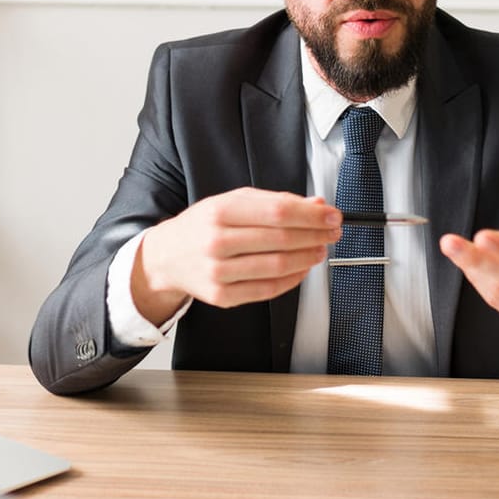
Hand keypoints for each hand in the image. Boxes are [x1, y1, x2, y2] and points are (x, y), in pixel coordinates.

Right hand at [132, 188, 341, 324]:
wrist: (166, 257)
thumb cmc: (202, 227)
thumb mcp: (232, 202)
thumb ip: (274, 202)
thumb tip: (315, 204)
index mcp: (220, 211)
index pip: (278, 211)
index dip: (312, 215)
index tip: (331, 215)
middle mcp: (217, 241)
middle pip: (282, 239)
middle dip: (316, 235)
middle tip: (332, 233)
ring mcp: (219, 272)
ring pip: (278, 266)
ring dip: (308, 258)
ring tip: (320, 250)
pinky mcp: (222, 296)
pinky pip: (268, 290)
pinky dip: (293, 280)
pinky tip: (302, 269)